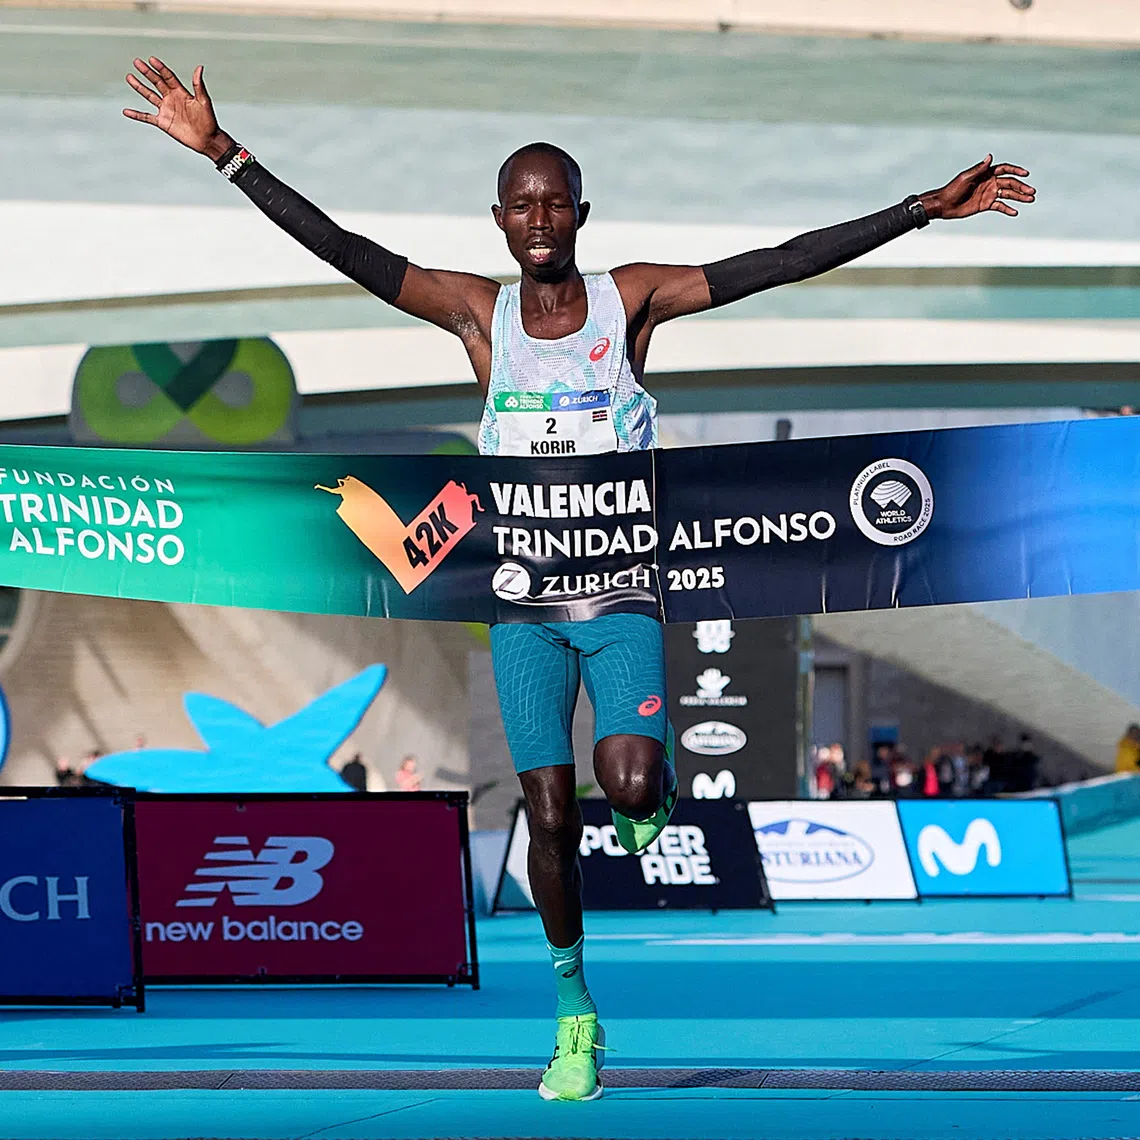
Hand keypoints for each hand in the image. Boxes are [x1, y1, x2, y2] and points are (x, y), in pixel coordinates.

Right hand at [123, 57, 233, 161]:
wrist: (207, 140)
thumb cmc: (209, 121)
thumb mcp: (204, 102)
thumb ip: (198, 85)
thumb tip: (199, 67)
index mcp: (181, 92)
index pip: (168, 77)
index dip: (160, 68)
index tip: (151, 59)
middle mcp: (172, 99)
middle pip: (156, 82)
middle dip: (147, 72)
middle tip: (136, 62)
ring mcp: (166, 110)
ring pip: (149, 96)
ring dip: (139, 87)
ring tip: (129, 77)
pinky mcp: (163, 122)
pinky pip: (147, 117)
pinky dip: (136, 115)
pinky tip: (126, 111)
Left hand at [919, 155, 1035, 220]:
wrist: (944, 205)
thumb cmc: (953, 189)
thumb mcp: (966, 178)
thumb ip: (979, 169)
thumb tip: (990, 157)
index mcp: (986, 173)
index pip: (1004, 169)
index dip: (1016, 170)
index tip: (1026, 174)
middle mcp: (989, 182)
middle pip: (1009, 183)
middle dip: (1021, 187)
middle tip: (1031, 192)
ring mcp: (988, 194)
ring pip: (1007, 194)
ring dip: (1019, 197)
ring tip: (1030, 200)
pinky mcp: (985, 205)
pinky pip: (999, 207)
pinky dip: (1007, 209)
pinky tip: (1015, 212)